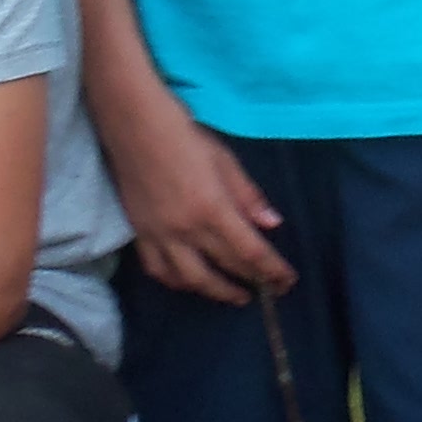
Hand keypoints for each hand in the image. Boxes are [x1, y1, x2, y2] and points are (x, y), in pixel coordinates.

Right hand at [105, 105, 292, 301]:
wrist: (134, 126)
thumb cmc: (185, 136)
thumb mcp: (225, 160)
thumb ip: (248, 196)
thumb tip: (272, 224)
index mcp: (213, 209)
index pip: (250, 251)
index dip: (272, 270)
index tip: (287, 281)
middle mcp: (186, 230)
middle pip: (225, 267)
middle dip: (253, 282)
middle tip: (271, 290)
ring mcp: (159, 235)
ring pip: (191, 279)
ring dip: (217, 292)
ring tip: (235, 295)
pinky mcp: (139, 234)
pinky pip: (159, 270)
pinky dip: (178, 282)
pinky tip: (191, 282)